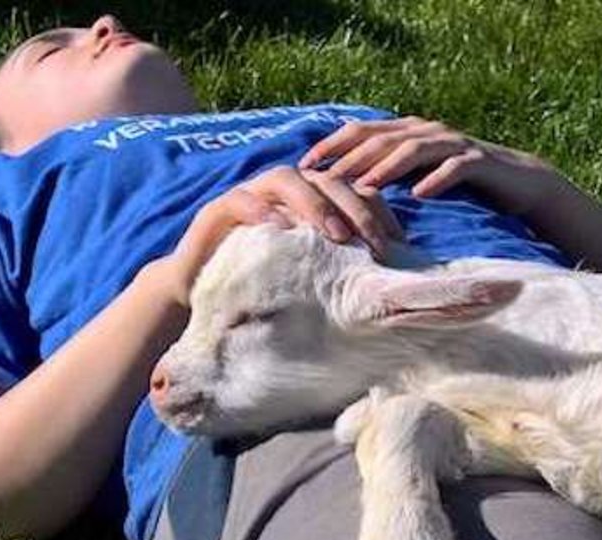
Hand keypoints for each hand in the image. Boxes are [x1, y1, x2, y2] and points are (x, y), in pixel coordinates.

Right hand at [162, 165, 404, 304]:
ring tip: (335, 235)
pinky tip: (278, 225)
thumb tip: (393, 281)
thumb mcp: (312, 275)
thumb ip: (343, 265)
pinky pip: (239, 200)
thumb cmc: (266, 287)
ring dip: (315, 204)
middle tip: (374, 243)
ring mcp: (251, 196)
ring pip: (287, 179)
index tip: (397, 244)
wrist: (204, 298)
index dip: (377, 211)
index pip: (353, 191)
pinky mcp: (217, 211)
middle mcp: (285, 193)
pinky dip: (259, 208)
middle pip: (327, 181)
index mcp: (313, 203)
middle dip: (354, 208)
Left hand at [299, 116, 564, 215]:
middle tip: (326, 179)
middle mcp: (428, 130)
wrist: (518, 181)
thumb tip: (340, 176)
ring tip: (365, 187)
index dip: (332, 144)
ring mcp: (454, 144)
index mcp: (409, 131)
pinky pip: (454, 167)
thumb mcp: (418, 171)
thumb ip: (386, 167)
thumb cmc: (460, 180)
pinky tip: (419, 194)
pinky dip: (436, 179)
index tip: (304, 165)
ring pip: (414, 149)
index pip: (361, 130)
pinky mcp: (478, 162)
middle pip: (383, 138)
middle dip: (352, 158)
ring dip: (387, 167)